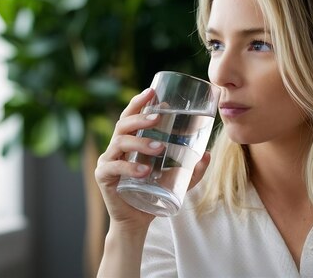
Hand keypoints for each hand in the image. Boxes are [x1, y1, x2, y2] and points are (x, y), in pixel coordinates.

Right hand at [94, 88, 210, 230]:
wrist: (136, 221)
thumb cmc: (153, 194)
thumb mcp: (176, 180)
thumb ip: (192, 169)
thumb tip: (208, 154)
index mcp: (130, 141)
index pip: (131, 116)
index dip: (139, 102)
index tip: (153, 92)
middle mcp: (116, 147)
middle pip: (123, 124)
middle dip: (140, 116)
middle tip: (157, 116)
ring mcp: (108, 161)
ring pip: (120, 142)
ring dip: (140, 142)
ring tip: (159, 147)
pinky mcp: (104, 177)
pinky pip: (115, 168)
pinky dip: (130, 168)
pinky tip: (144, 171)